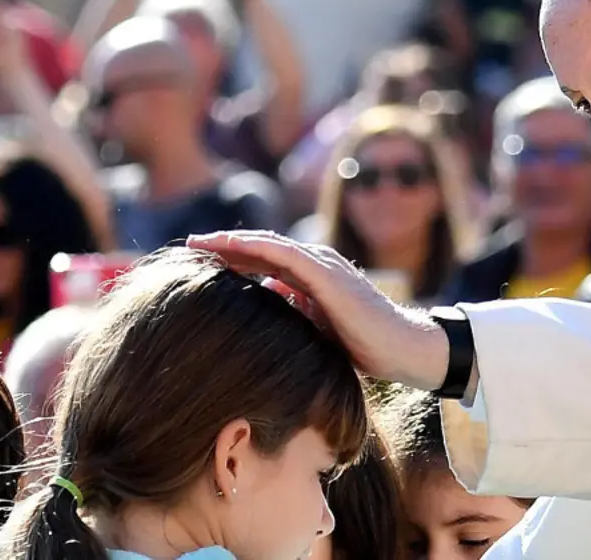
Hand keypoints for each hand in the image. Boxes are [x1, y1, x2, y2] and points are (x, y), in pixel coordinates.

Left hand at [186, 231, 449, 389]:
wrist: (401, 349)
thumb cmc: (363, 344)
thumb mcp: (317, 327)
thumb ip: (293, 310)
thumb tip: (265, 298)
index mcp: (312, 276)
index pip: (266, 260)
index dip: (232, 257)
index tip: (199, 261)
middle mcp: (317, 263)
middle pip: (262, 248)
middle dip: (224, 245)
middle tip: (189, 245)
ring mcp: (323, 266)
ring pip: (269, 245)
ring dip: (233, 241)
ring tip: (200, 242)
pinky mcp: (328, 275)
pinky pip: (286, 254)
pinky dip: (256, 247)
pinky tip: (230, 246)